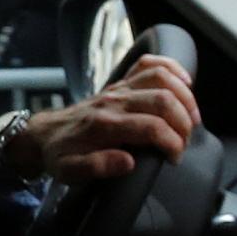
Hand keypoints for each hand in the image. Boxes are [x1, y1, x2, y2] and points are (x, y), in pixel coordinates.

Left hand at [6, 54, 198, 182]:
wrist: (45, 134)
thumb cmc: (61, 154)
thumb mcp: (69, 171)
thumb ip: (96, 167)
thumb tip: (127, 162)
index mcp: (104, 125)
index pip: (151, 127)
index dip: (172, 143)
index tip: (174, 158)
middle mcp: (113, 102)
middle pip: (163, 100)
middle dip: (183, 122)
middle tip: (184, 141)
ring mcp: (118, 89)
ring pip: (160, 78)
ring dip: (185, 97)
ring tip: (191, 119)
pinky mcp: (121, 84)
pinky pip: (148, 65)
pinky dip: (171, 68)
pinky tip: (185, 82)